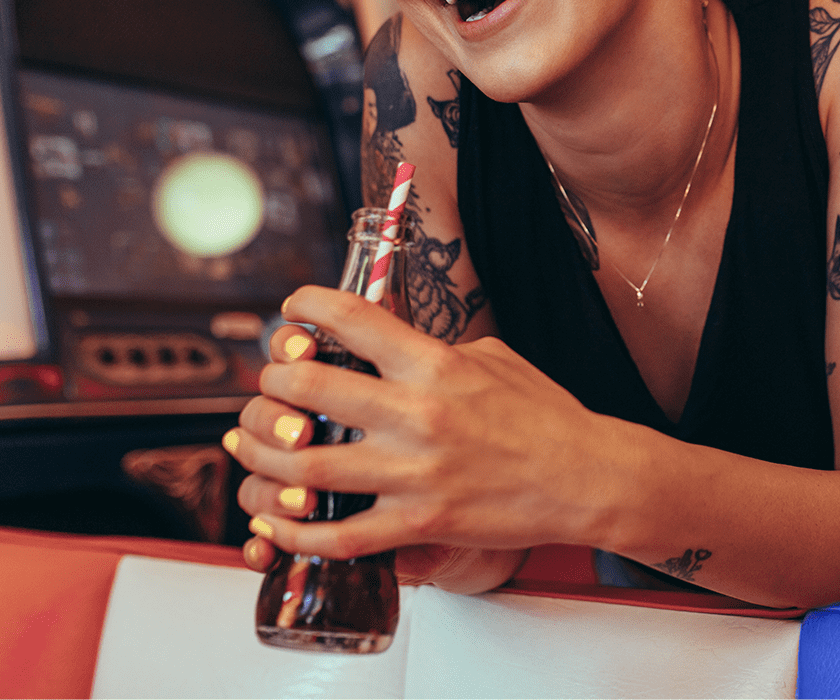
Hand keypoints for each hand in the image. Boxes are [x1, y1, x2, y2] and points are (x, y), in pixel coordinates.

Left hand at [224, 285, 624, 583]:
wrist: (586, 478)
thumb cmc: (546, 417)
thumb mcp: (492, 359)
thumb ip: (433, 350)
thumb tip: (387, 342)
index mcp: (435, 365)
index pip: (352, 318)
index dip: (305, 306)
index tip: (293, 310)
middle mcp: (418, 416)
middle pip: (306, 390)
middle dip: (270, 384)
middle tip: (269, 386)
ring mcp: (415, 475)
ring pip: (304, 466)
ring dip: (262, 456)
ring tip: (253, 448)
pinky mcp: (418, 524)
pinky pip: (336, 534)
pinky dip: (293, 531)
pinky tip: (276, 522)